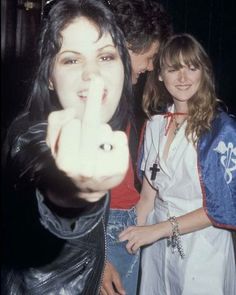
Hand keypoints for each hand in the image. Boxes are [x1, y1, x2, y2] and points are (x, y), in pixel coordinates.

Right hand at [46, 76, 128, 201]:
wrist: (87, 189)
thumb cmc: (70, 161)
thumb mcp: (53, 145)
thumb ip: (55, 122)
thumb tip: (72, 111)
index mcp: (66, 163)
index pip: (72, 124)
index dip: (72, 124)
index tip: (73, 130)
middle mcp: (86, 169)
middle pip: (91, 124)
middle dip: (91, 115)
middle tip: (95, 98)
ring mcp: (106, 169)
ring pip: (106, 129)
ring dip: (101, 132)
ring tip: (97, 148)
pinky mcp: (121, 167)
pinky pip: (120, 136)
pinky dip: (115, 139)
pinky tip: (109, 151)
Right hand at [100, 262, 125, 294]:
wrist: (98, 262)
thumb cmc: (107, 266)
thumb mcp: (115, 274)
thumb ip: (119, 284)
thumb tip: (123, 293)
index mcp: (107, 285)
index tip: (121, 294)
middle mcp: (101, 288)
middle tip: (118, 292)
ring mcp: (98, 287)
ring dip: (109, 294)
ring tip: (114, 290)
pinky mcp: (96, 286)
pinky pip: (101, 292)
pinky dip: (106, 292)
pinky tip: (109, 289)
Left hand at [119, 224, 162, 253]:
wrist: (156, 230)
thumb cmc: (147, 230)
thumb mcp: (137, 229)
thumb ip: (131, 233)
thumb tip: (127, 240)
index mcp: (130, 228)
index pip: (120, 235)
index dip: (120, 241)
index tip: (121, 245)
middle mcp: (131, 232)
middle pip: (121, 240)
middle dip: (123, 245)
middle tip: (127, 248)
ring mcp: (135, 237)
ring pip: (127, 246)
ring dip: (129, 250)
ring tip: (132, 252)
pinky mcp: (140, 241)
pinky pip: (133, 248)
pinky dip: (134, 251)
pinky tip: (136, 252)